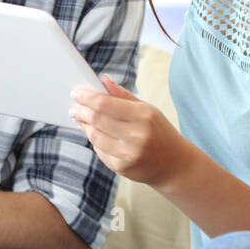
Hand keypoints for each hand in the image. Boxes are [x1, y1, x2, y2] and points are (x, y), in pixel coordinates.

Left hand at [69, 75, 187, 186]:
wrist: (174, 164)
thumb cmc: (159, 132)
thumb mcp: (148, 109)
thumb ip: (123, 95)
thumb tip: (103, 80)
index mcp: (143, 116)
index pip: (105, 104)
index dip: (87, 97)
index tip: (76, 92)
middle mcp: (136, 135)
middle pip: (97, 119)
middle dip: (81, 111)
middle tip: (74, 107)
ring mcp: (128, 154)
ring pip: (94, 136)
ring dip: (84, 126)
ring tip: (80, 119)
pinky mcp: (122, 168)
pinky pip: (100, 150)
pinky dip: (95, 140)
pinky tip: (95, 134)